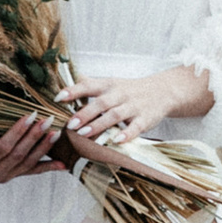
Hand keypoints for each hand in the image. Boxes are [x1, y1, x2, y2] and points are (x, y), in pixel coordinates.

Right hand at [0, 112, 70, 183]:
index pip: (4, 147)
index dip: (18, 132)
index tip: (30, 116)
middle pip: (20, 155)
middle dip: (35, 137)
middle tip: (48, 120)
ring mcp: (3, 177)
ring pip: (28, 163)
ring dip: (43, 149)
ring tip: (56, 134)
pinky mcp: (9, 176)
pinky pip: (30, 172)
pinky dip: (46, 168)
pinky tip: (62, 165)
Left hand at [64, 65, 207, 158]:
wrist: (163, 91)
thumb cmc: (130, 90)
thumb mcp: (111, 83)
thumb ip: (90, 84)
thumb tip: (66, 82)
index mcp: (109, 85)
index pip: (89, 85)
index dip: (73, 91)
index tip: (58, 98)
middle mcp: (120, 94)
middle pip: (101, 103)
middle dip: (85, 113)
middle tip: (70, 124)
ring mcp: (133, 107)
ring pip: (115, 115)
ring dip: (99, 124)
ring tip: (83, 134)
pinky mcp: (145, 119)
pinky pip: (135, 127)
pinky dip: (126, 134)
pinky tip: (116, 141)